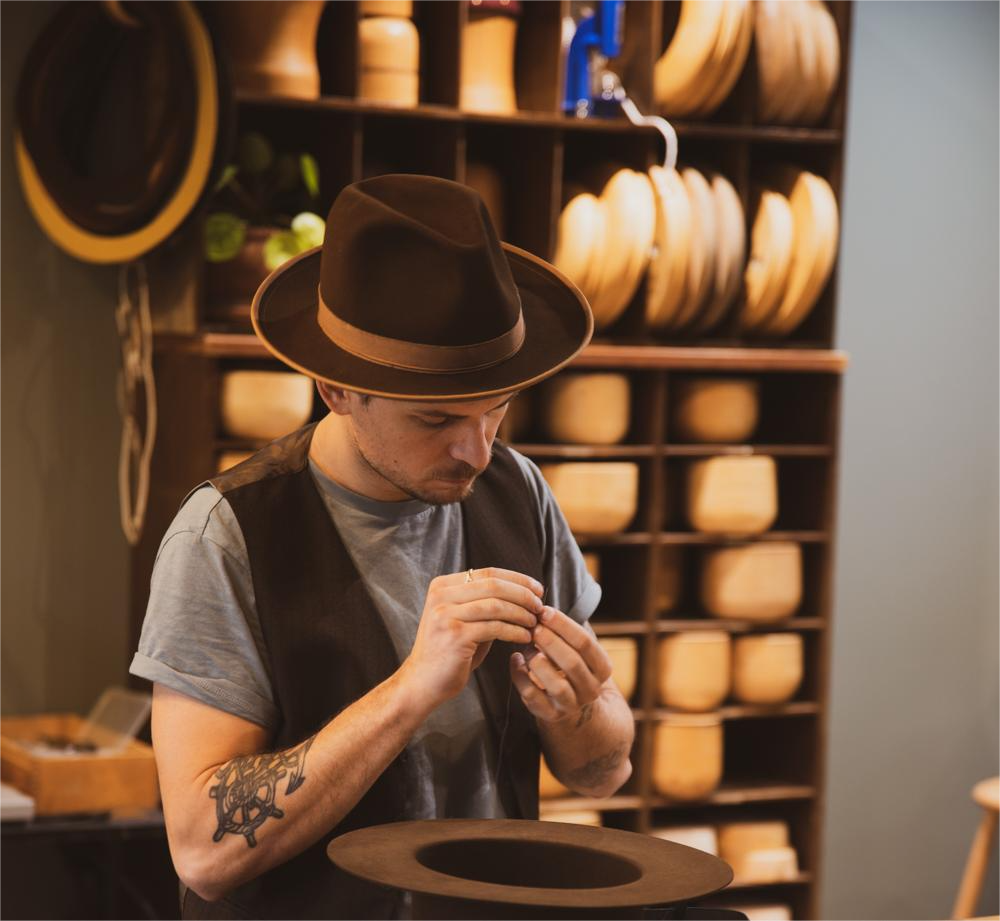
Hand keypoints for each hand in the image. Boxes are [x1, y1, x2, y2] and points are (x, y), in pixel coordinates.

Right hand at [399, 567, 543, 709]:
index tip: (538, 589)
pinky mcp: (455, 635)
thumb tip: (524, 593)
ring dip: (522, 613)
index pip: (488, 573)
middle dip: (523, 595)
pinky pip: (495, 628)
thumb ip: (485, 603)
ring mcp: (446, 615)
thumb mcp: (463, 619)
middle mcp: (441, 596)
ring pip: (496, 605)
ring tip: (535, 623)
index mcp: (442, 586)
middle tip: (540, 607)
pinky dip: (515, 631)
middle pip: (494, 585)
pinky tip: (525, 637)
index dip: (518, 579)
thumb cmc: (450, 652)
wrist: (422, 683)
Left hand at [509, 606, 612, 724]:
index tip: (545, 611)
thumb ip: (568, 629)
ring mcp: (571, 705)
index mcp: (602, 668)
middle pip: (571, 663)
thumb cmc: (570, 664)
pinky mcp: (550, 715)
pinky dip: (520, 677)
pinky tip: (515, 659)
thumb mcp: (578, 648)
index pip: (585, 643)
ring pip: (556, 685)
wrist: (572, 707)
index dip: (564, 625)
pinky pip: (533, 697)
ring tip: (525, 644)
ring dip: (537, 661)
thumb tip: (544, 601)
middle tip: (532, 626)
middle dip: (550, 641)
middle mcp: (591, 689)